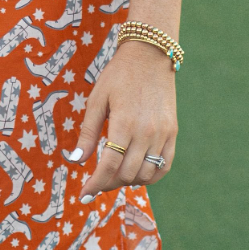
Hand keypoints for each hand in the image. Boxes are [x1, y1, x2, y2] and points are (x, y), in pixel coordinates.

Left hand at [73, 39, 177, 196]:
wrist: (150, 55)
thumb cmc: (118, 75)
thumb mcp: (97, 100)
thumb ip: (88, 132)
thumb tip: (76, 161)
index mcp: (124, 124)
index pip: (108, 166)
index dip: (94, 184)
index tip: (84, 194)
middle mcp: (146, 133)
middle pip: (126, 174)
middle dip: (108, 183)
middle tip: (96, 181)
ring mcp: (162, 134)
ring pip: (145, 175)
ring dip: (128, 181)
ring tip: (115, 175)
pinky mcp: (173, 133)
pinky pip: (164, 166)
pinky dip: (151, 177)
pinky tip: (137, 175)